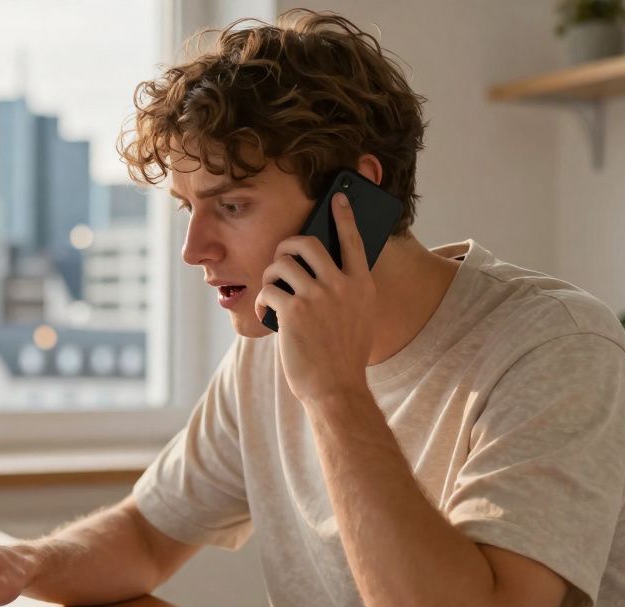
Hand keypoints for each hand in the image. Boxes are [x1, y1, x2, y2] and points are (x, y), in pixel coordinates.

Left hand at [254, 192, 376, 405]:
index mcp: (363, 285)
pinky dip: (262, 301)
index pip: (354, 240)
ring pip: (282, 263)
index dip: (344, 216)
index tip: (337, 198)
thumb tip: (322, 268)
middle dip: (287, 246)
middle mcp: (342, 285)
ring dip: (270, 273)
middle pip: (308, 243)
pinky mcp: (293, 312)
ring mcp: (318, 297)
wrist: (336, 390)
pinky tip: (265, 314)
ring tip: (271, 289)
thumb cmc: (343, 356)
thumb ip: (347, 291)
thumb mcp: (359, 318)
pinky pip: (268, 290)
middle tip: (281, 257)